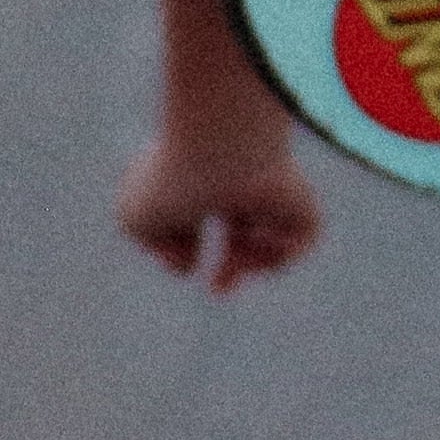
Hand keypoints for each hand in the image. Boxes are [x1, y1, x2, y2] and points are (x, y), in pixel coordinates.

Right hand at [118, 118, 319, 289]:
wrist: (219, 147)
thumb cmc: (172, 178)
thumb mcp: (136, 218)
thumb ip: (154, 244)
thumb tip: (188, 266)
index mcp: (198, 174)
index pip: (196, 214)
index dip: (183, 247)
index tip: (180, 262)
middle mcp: (238, 177)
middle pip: (243, 228)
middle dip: (231, 267)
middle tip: (219, 291)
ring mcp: (272, 185)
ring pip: (278, 236)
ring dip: (251, 259)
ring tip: (238, 254)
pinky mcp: (302, 196)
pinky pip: (303, 237)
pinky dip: (277, 251)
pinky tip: (257, 234)